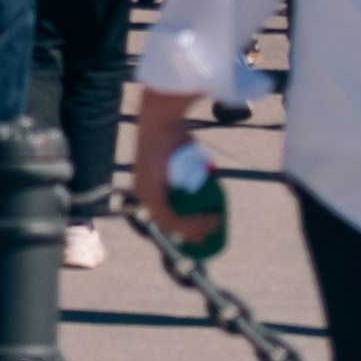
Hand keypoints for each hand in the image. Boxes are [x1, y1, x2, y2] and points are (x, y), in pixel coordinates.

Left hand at [131, 86, 215, 245]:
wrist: (161, 122)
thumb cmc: (174, 132)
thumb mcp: (185, 153)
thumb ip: (195, 166)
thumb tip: (211, 174)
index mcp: (149, 186)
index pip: (165, 216)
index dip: (184, 227)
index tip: (201, 233)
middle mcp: (144, 195)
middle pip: (168, 225)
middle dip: (191, 235)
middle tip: (209, 238)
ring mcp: (146, 197)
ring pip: (173, 225)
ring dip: (197, 228)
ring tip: (216, 223)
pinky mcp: (152, 196)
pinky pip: (175, 218)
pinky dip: (195, 223)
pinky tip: (211, 218)